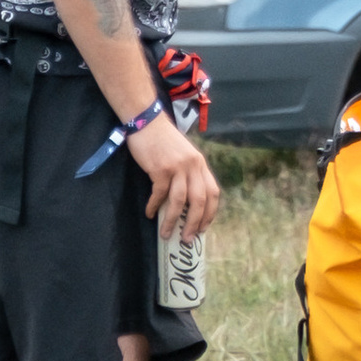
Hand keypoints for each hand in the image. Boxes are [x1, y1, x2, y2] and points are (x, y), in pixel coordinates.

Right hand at [132, 113, 219, 241]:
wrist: (147, 121)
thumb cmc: (163, 140)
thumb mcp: (183, 154)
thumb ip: (188, 173)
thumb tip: (186, 203)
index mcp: (200, 164)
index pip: (213, 192)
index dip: (210, 213)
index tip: (203, 228)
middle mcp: (193, 166)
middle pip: (199, 200)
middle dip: (194, 223)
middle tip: (187, 239)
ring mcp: (177, 167)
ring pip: (179, 201)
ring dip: (173, 221)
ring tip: (166, 234)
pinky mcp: (160, 168)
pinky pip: (160, 193)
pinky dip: (154, 206)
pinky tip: (150, 213)